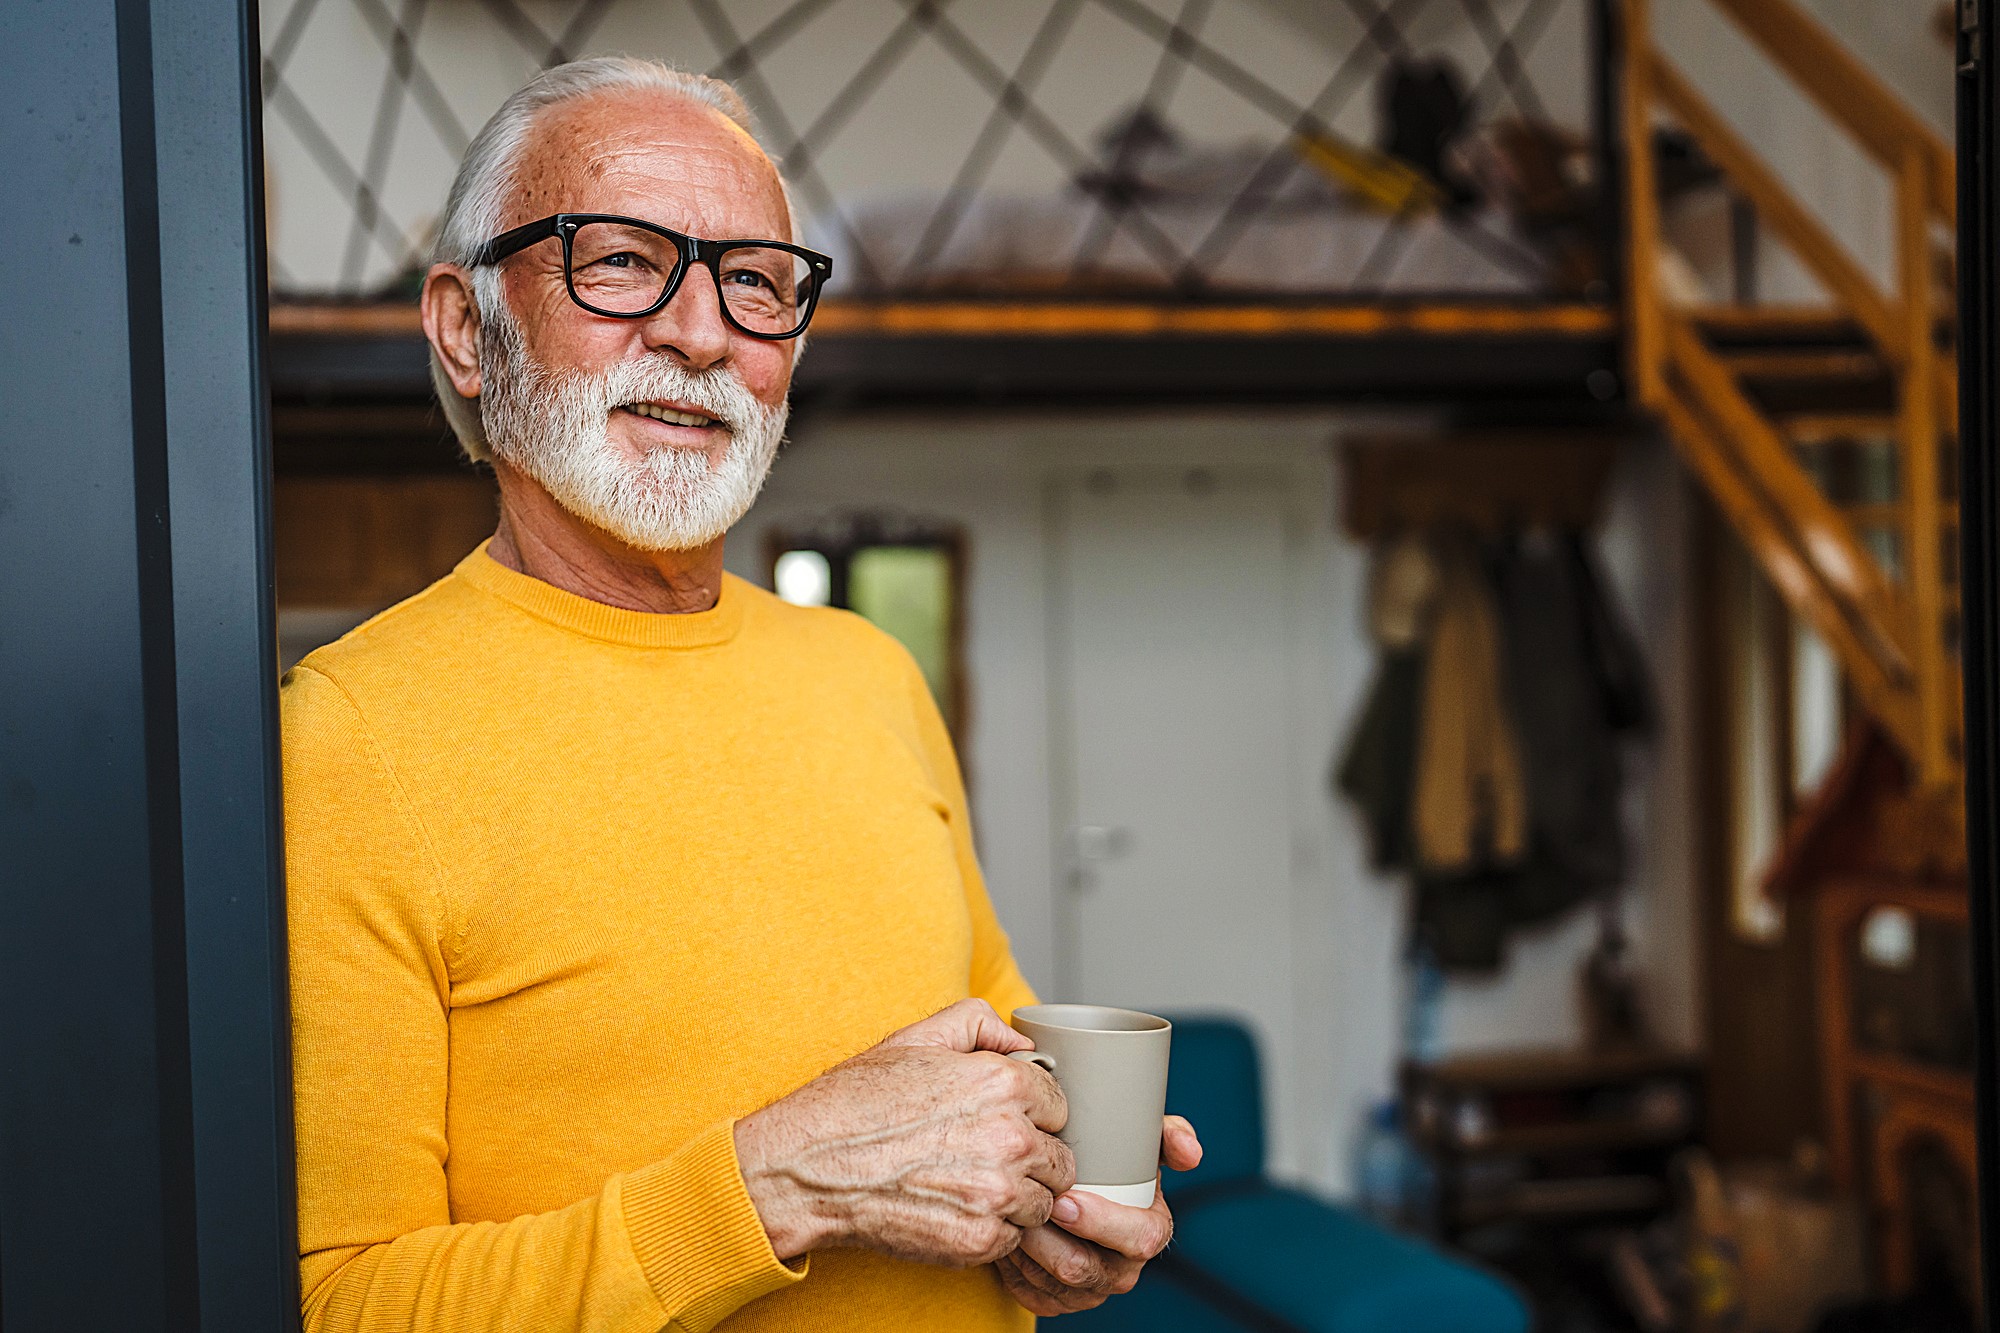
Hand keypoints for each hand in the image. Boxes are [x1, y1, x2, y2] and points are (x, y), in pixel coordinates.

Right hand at [733, 999, 1075, 1267]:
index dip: (1030, 1114)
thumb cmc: (857, 1102)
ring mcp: (997, 1194)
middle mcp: (1010, 1138)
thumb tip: (1024, 1044)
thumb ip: (980, 1023)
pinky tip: (954, 1210)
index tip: (1000, 1122)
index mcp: (1003, 1084)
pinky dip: (992, 1230)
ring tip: (969, 1186)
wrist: (808, 1167)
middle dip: (1031, 1160)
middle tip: (985, 1158)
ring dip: (1017, 1199)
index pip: (1059, 1106)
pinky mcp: (980, 1239)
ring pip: (1042, 1203)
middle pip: (1059, 1159)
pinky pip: (1014, 1238)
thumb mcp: (916, 1038)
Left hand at [994, 1115, 1201, 1315]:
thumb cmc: (1106, 1163)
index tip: (1066, 1199)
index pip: (1139, 1239)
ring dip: (1027, 1247)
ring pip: (1052, 1283)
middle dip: (1052, 1239)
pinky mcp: (1056, 1300)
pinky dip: (1014, 1264)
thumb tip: (1191, 1153)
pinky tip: (1007, 1233)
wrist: (1069, 1188)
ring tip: (1010, 1212)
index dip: (1101, 1223)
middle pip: (1086, 1269)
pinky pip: (1031, 1292)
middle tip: (1028, 1205)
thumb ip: (1168, 1136)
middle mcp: (1122, 1269)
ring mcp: (1088, 1289)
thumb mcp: (1141, 1142)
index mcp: (1150, 1233)